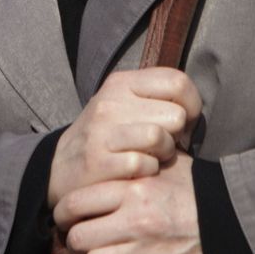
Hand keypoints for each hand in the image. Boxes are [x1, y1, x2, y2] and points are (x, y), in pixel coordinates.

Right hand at [49, 68, 200, 206]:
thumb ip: (158, 98)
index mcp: (122, 83)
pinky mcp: (99, 162)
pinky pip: (144, 164)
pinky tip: (138, 171)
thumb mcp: (124, 105)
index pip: (178, 81)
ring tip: (152, 157)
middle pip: (175, 114)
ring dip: (164, 154)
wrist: (59, 168)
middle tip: (164, 144)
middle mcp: (110, 103)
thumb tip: (195, 107)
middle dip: (177, 135)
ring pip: (160, 138)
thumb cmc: (106, 135)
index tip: (183, 123)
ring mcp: (102, 132)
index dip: (192, 106)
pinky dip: (148, 171)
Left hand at [53, 153, 204, 253]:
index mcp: (134, 188)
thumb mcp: (172, 165)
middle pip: (78, 236)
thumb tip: (121, 150)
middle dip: (74, 241)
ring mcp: (145, 253)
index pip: (77, 201)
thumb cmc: (204, 191)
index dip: (63, 212)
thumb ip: (142, 159)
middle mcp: (134, 220)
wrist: (240, 223)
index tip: (64, 217)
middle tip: (78, 241)